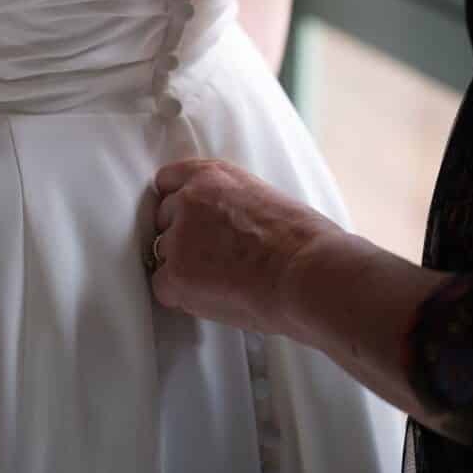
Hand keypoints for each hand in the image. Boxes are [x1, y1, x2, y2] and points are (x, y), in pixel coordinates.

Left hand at [149, 158, 338, 334]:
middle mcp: (189, 199)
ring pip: (164, 255)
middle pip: (164, 219)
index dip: (178, 204)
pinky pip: (163, 287)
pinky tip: (215, 297)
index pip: (169, 180)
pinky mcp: (175, 272)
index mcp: (213, 175)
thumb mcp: (263, 198)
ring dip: (184, 268)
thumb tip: (223, 224)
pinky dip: (183, 297)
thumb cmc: (304, 242)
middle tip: (215, 259)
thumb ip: (231, 203)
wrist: (309, 271)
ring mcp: (178, 235)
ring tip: (222, 281)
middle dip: (183, 238)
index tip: (186, 219)